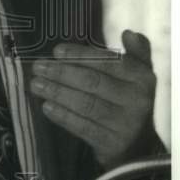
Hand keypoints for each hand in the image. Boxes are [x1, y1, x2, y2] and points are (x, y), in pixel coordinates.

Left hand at [30, 30, 156, 168]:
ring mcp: (126, 124)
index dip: (81, 55)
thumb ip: (136, 52)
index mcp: (143, 78)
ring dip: (57, 93)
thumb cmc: (130, 101)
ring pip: (86, 104)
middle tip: (38, 67)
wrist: (139, 145)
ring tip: (36, 84)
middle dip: (62, 73)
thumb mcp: (139, 76)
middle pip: (93, 82)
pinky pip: (83, 127)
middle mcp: (138, 100)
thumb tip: (128, 33)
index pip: (109, 62)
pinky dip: (63, 116)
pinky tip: (46, 106)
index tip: (56, 51)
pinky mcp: (112, 144)